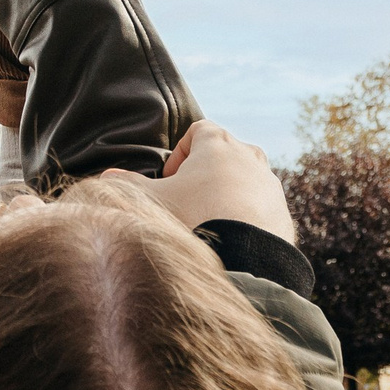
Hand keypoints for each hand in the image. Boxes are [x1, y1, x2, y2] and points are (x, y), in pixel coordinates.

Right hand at [118, 120, 294, 241]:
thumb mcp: (153, 200)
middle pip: (223, 154)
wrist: (242, 260)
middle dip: (204, 174)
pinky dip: (246, 217)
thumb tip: (106, 176)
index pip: (198, 130)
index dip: (180, 153)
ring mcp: (270, 184)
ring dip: (226, 195)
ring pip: (244, 181)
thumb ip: (128, 184)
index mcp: (218, 144)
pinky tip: (230, 240)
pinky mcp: (282, 211)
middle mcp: (249, 156)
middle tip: (187, 201)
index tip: (171, 179)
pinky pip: (260, 207)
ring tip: (209, 223)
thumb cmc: (194, 219)